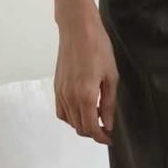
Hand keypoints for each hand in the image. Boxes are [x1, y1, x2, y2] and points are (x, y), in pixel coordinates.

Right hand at [53, 13, 118, 144]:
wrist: (77, 29)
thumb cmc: (98, 48)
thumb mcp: (111, 77)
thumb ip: (108, 104)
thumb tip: (108, 123)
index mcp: (85, 96)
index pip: (91, 128)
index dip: (101, 137)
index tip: (110, 138)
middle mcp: (70, 97)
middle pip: (80, 128)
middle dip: (94, 132)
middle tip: (106, 128)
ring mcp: (61, 92)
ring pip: (70, 121)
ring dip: (83, 125)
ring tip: (97, 118)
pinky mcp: (56, 86)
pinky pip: (61, 111)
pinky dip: (71, 117)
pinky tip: (82, 110)